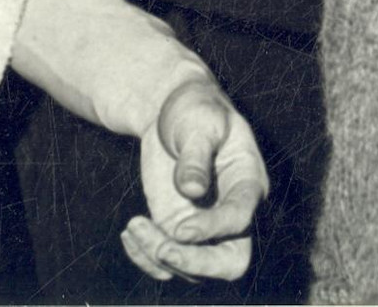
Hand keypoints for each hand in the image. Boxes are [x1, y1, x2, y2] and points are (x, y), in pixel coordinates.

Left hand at [125, 80, 267, 282]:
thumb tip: (191, 190)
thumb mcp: (198, 123)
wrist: (174, 113)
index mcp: (247, 182)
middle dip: (197, 263)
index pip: (239, 218)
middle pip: (230, 261)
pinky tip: (129, 235)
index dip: (212, 228)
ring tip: (133, 228)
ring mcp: (206, 227)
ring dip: (161, 257)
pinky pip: (170, 261)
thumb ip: (196, 154)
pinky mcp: (180, 230)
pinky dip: (147, 258)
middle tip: (162, 250)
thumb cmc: (194, 112)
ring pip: (195, 267)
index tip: (180, 229)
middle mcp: (232, 213)